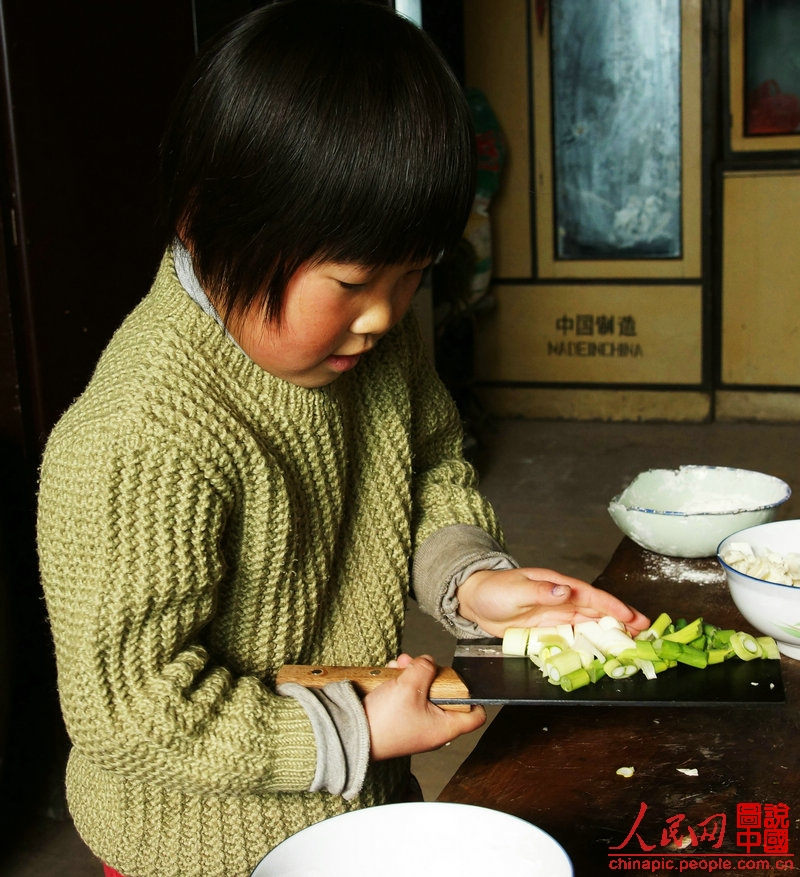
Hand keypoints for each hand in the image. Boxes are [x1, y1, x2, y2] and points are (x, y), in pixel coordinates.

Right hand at [363, 654, 484, 760]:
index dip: (475, 696)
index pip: (474, 716)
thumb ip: (424, 669)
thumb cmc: (384, 722)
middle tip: (417, 665)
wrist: (352, 733)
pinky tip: (391, 674)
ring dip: (412, 674)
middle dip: (430, 674)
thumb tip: (428, 662)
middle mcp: (433, 727)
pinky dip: (401, 682)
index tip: (467, 681)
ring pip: (424, 691)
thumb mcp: (409, 687)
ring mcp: (417, 723)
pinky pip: (408, 696)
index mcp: (444, 727)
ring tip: (399, 666)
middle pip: (446, 694)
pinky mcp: (401, 718)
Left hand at [456, 567, 649, 637]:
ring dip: (610, 633)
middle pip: (597, 611)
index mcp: (557, 586)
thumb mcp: (516, 589)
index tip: (632, 617)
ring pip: (590, 625)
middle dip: (621, 620)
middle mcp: (561, 600)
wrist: (475, 601)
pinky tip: (603, 652)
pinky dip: (591, 643)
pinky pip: (574, 637)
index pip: (590, 596)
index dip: (612, 607)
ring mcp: (556, 616)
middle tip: (646, 632)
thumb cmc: (494, 590)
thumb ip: (541, 591)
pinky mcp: (548, 630)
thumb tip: (565, 591)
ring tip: (632, 643)